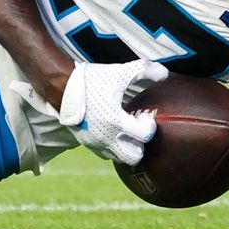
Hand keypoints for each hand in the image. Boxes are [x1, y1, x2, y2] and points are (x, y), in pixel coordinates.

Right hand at [11, 59, 166, 164]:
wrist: (62, 87)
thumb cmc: (93, 80)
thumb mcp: (121, 72)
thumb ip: (145, 71)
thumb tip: (165, 74)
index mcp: (117, 122)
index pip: (146, 135)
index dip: (149, 124)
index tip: (143, 113)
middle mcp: (107, 137)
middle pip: (134, 157)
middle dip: (140, 144)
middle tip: (136, 128)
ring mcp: (96, 143)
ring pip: (119, 158)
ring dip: (126, 147)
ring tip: (124, 130)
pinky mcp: (86, 143)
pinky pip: (104, 153)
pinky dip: (112, 146)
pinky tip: (111, 130)